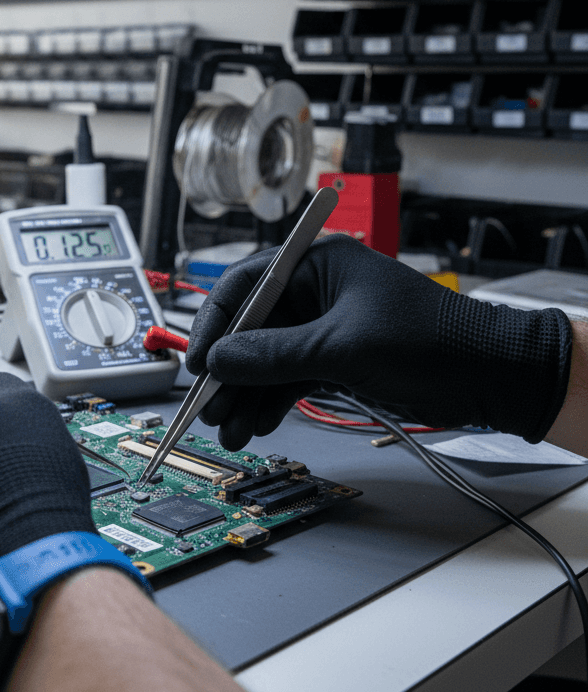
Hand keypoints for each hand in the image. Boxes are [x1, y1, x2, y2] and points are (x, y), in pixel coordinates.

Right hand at [185, 234, 572, 449]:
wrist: (491, 374)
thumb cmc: (432, 340)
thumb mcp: (344, 347)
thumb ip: (276, 355)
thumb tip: (220, 360)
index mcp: (315, 262)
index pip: (244, 286)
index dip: (215, 324)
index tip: (199, 363)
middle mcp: (314, 288)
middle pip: (251, 327)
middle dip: (229, 370)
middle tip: (210, 407)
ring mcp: (324, 324)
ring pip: (268, 358)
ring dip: (247, 393)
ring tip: (231, 429)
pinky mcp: (336, 355)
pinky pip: (290, 376)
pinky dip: (273, 400)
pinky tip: (260, 423)